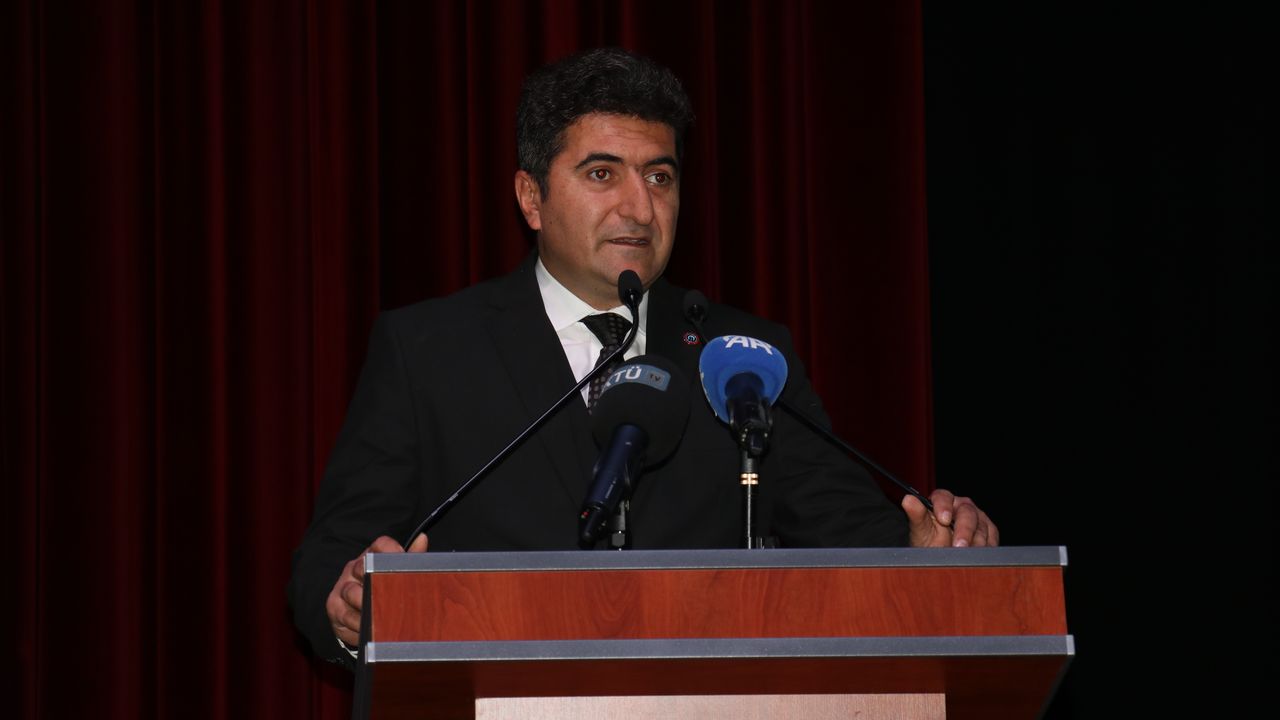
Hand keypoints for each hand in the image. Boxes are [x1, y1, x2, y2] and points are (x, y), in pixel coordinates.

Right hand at [326, 533, 428, 647]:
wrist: (355, 611)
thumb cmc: (383, 590)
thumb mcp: (398, 574)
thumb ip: (412, 559)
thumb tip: (422, 539)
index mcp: (373, 556)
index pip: (380, 545)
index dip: (392, 551)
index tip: (403, 560)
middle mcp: (354, 568)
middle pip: (363, 567)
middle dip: (378, 582)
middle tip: (394, 595)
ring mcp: (342, 586)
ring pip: (353, 593)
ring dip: (369, 607)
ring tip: (384, 617)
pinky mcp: (334, 606)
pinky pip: (346, 615)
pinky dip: (359, 625)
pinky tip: (371, 630)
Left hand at [903, 489, 998, 547]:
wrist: (940, 556)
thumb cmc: (929, 540)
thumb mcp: (920, 530)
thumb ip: (916, 514)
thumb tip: (908, 499)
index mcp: (943, 500)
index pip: (943, 497)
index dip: (943, 506)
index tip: (943, 519)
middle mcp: (961, 505)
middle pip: (967, 513)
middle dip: (963, 531)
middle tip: (958, 546)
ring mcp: (977, 517)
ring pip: (981, 527)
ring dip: (975, 543)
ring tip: (966, 556)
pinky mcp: (989, 530)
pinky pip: (991, 537)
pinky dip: (985, 547)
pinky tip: (977, 555)